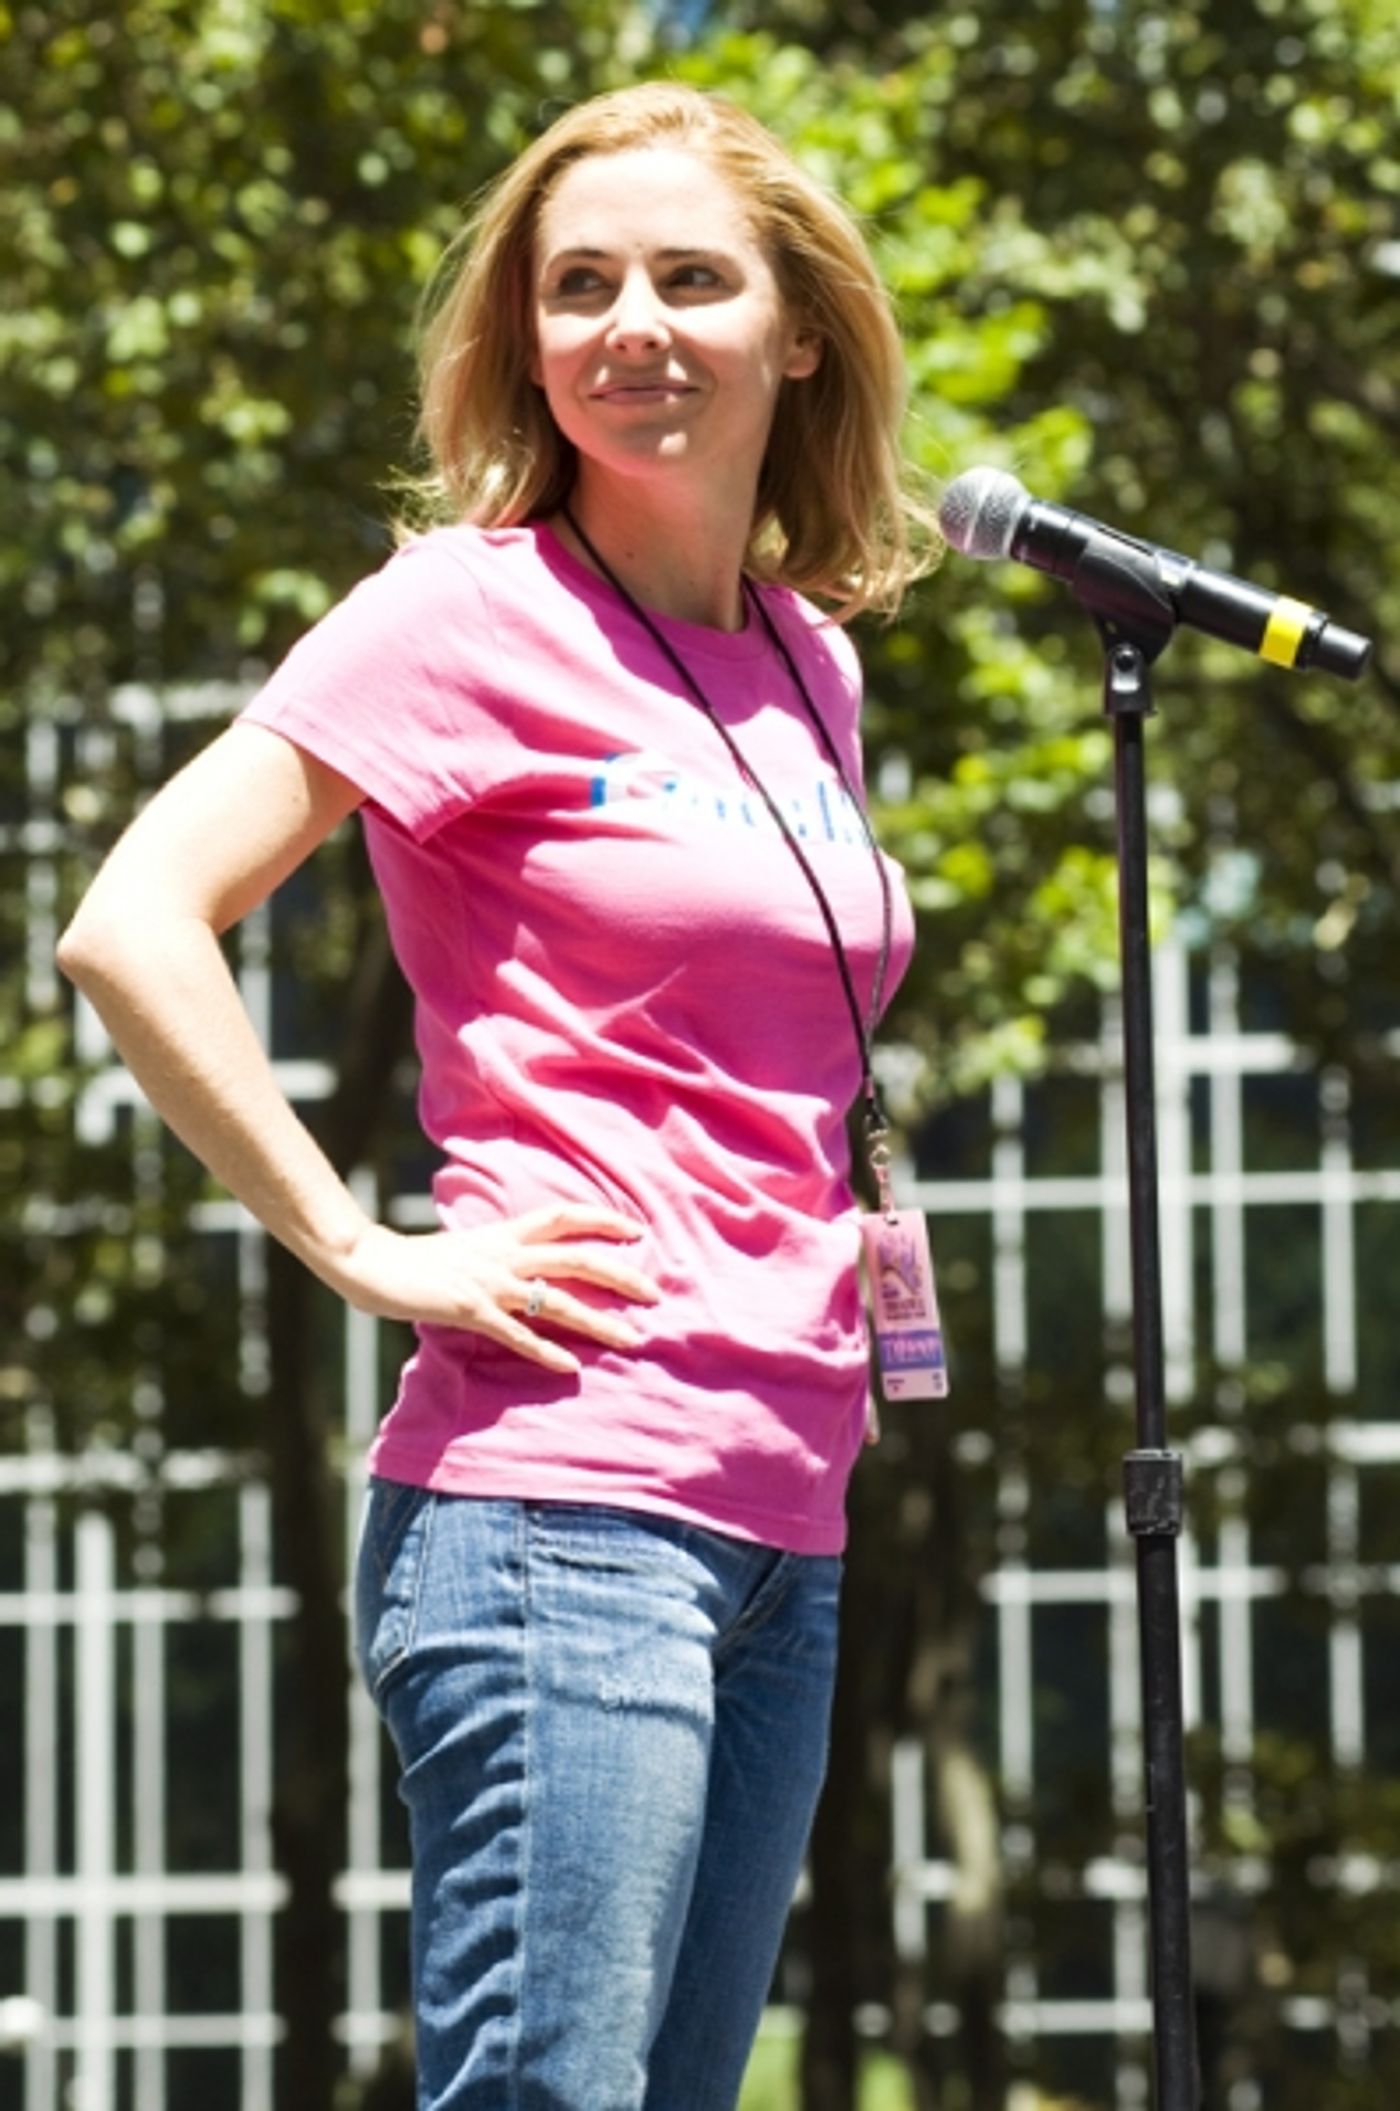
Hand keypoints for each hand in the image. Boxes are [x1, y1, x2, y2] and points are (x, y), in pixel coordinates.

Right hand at [325, 1203, 660, 1373]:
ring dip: (599, 1321)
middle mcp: (503, 1253)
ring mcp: (488, 1281)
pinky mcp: (469, 1310)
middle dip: (621, 1275)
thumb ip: (497, 1256)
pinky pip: (517, 1333)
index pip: (563, 1215)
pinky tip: (571, 1368)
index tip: (638, 1230)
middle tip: (655, 1294)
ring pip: (558, 1298)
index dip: (603, 1219)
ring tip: (632, 1339)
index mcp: (502, 1233)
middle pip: (576, 1256)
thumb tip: (526, 1271)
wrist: (369, 1263)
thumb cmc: (415, 1262)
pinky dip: (546, 1352)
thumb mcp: (465, 1250)